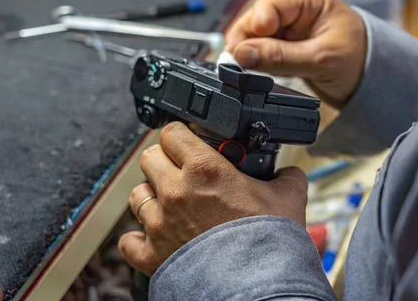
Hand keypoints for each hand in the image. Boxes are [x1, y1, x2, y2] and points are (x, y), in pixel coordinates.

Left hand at [118, 122, 307, 275]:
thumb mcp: (288, 198)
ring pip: (136, 194)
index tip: (188, 141)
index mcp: (204, 169)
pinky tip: (151, 237)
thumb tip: (289, 173)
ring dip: (150, 196)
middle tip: (181, 170)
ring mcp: (160, 224)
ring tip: (168, 203)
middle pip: (149, 158)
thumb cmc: (269, 242)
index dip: (181, 135)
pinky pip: (128, 241)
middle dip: (164, 160)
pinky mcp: (153, 255)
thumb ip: (286, 177)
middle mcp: (175, 192)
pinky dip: (137, 239)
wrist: (258, 285)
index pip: (172, 132)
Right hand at [225, 0, 367, 108]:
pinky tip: (252, 71)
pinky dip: (256, 61)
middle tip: (233, 62)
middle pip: (258, 20)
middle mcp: (298, 12)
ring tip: (241, 69)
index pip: (271, 6)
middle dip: (245, 40)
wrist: (373, 82)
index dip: (253, 26)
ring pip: (257, 37)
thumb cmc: (360, 60)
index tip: (241, 48)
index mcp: (311, 1)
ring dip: (248, 52)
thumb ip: (281, 57)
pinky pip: (263, 51)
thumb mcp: (320, 59)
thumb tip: (243, 54)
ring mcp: (291, 31)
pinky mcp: (287, 48)